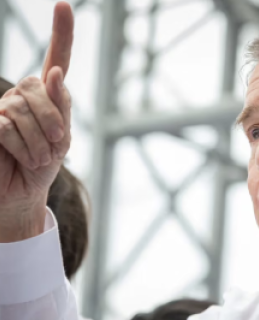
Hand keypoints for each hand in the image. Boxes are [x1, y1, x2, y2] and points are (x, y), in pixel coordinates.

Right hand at [0, 2, 73, 241]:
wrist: (22, 192)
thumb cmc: (44, 164)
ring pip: (22, 108)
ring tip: (37, 157)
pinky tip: (20, 156)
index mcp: (49, 95)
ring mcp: (3, 106)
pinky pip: (6, 125)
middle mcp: (24, 94)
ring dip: (38, 141)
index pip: (57, 58)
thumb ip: (61, 107)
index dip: (61, 33)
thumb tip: (56, 72)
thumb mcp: (63, 139)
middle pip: (40, 87)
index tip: (63, 5)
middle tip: (55, 146)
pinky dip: (21, 146)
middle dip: (53, 121)